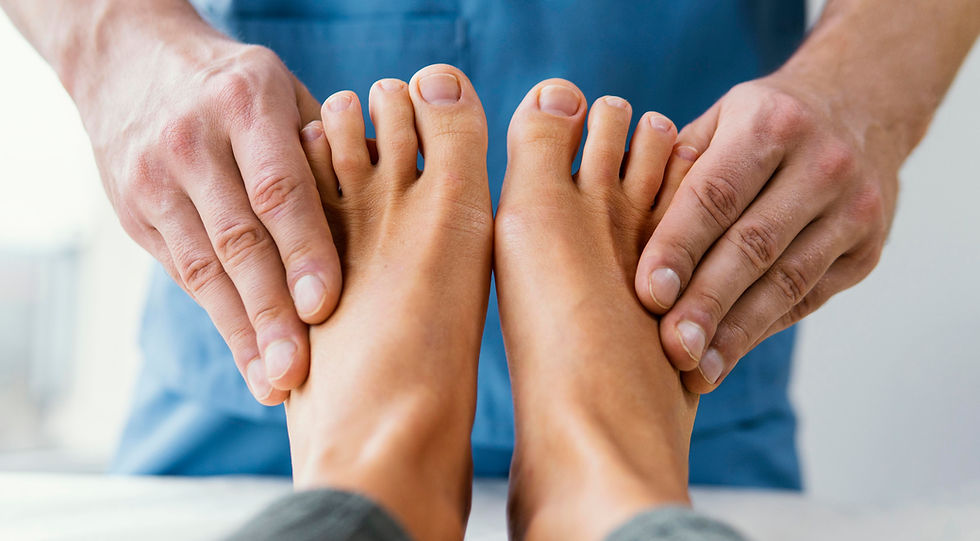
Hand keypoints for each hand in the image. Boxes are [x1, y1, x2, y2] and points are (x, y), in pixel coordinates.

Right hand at [79, 31, 340, 403]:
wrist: (129, 60)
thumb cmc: (235, 86)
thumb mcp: (284, 92)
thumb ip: (327, 147)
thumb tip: (392, 202)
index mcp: (245, 105)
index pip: (278, 188)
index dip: (303, 250)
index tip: (325, 304)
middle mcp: (193, 143)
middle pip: (238, 240)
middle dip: (270, 312)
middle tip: (298, 371)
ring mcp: (155, 181)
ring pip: (205, 269)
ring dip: (243, 333)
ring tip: (276, 384)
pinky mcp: (136, 214)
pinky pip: (186, 275)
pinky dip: (222, 320)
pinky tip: (249, 358)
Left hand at [635, 73, 898, 392]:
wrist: (863, 108)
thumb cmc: (762, 123)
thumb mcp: (719, 119)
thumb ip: (673, 166)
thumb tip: (613, 216)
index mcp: (770, 123)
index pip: (716, 195)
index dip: (680, 246)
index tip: (649, 293)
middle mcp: (821, 163)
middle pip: (754, 245)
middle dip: (709, 302)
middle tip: (671, 347)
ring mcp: (853, 210)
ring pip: (787, 282)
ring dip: (737, 332)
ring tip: (696, 369)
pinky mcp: (867, 251)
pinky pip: (807, 298)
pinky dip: (762, 328)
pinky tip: (726, 355)